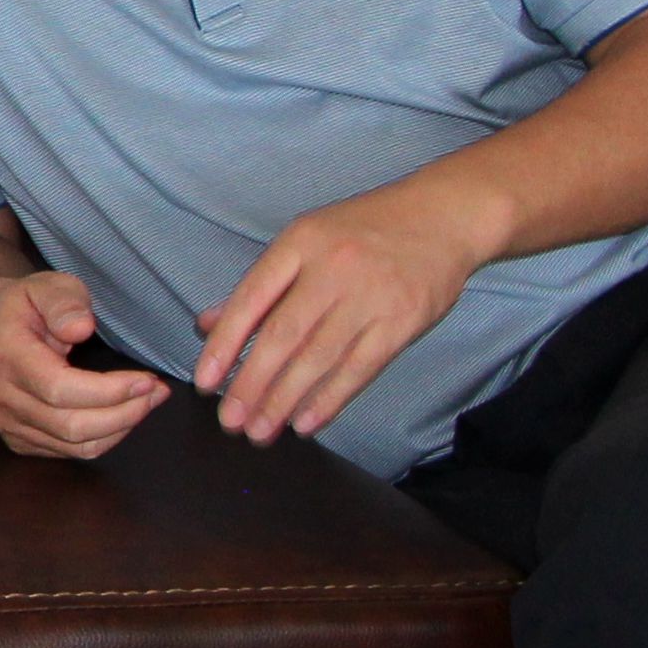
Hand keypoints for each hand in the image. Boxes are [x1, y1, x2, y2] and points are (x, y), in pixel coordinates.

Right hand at [0, 269, 170, 460]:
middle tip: (156, 393)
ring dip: (120, 428)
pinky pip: (70, 452)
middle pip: (70, 425)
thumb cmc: (25, 307)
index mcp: (6, 356)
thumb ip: (64, 302)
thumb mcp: (45, 286)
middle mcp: (1, 397)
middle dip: (124, 413)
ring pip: (75, 446)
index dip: (109, 391)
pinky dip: (104, 438)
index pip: (59, 388)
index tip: (146, 380)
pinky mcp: (18, 440)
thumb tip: (81, 328)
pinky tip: (121, 415)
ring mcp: (7, 424)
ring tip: (146, 403)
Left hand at [194, 180, 494, 445]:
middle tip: (230, 421)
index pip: (251, 298)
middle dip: (251, 384)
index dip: (224, 344)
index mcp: (299, 242)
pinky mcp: (402, 321)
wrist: (443, 216)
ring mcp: (369, 296)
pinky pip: (358, 369)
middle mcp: (331, 268)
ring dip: (284, 401)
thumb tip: (207, 324)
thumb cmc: (364, 230)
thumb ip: (260, 285)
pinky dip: (329, 400)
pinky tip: (305, 423)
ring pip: (317, 358)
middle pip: (282, 336)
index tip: (205, 382)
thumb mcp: (306, 240)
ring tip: (260, 431)